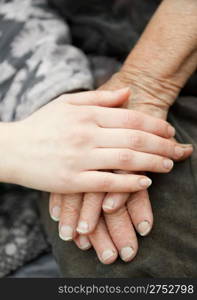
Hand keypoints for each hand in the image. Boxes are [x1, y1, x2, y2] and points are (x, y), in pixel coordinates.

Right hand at [4, 88, 171, 192]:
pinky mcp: (72, 181)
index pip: (131, 117)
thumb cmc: (41, 124)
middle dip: (162, 146)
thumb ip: (99, 98)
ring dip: (152, 164)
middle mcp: (86, 134)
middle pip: (135, 139)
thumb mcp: (66, 103)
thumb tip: (128, 92)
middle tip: (179, 151)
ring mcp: (80, 158)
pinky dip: (129, 184)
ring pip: (126, 160)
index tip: (169, 132)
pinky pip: (107, 183)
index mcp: (86, 114)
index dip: (155, 125)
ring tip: (168, 166)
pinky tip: (145, 183)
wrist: (11, 149)